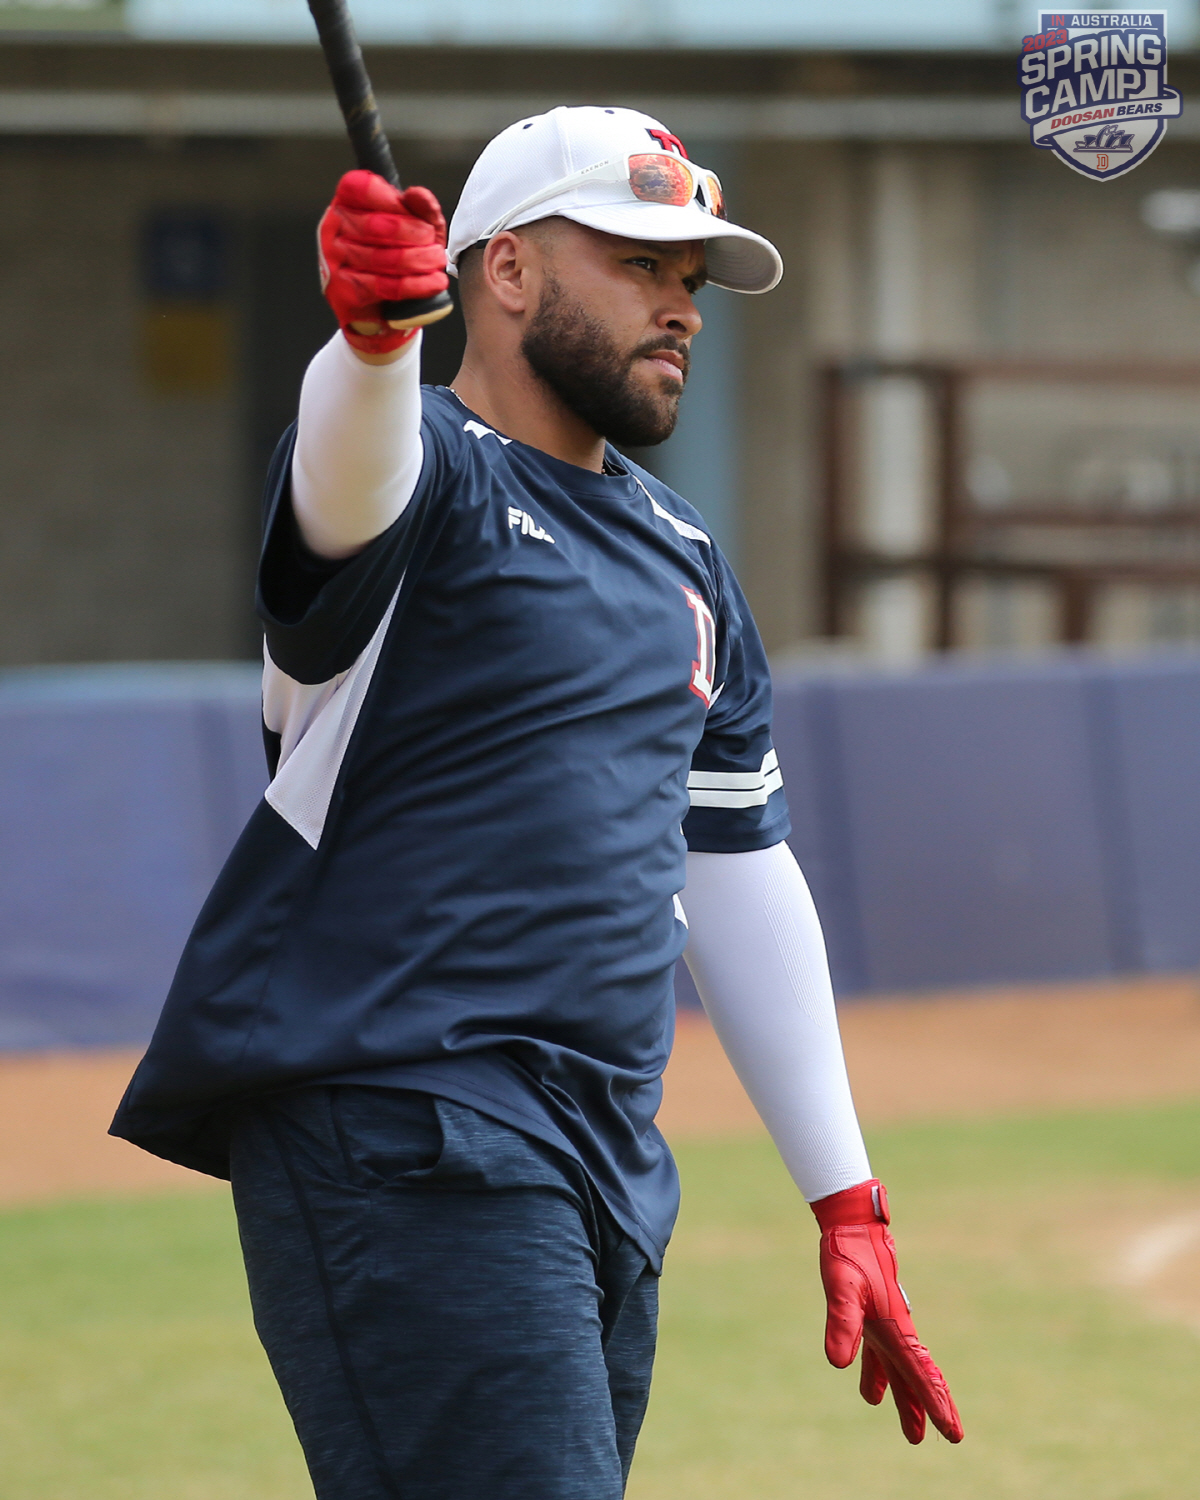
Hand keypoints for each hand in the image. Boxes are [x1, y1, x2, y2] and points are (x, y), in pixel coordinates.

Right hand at [317, 170, 448, 354]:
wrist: (378, 307)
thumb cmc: (394, 256)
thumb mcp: (414, 227)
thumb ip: (420, 208)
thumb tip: (418, 195)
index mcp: (346, 203)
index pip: (360, 188)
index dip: (390, 198)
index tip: (412, 210)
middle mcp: (333, 228)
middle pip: (374, 225)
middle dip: (413, 234)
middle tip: (433, 243)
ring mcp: (334, 260)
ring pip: (380, 257)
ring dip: (417, 260)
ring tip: (437, 261)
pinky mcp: (343, 290)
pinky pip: (383, 286)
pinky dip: (414, 284)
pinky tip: (434, 282)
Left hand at [812, 1179, 962, 1444]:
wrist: (851, 1225)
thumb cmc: (848, 1254)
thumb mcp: (841, 1289)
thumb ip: (842, 1323)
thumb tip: (839, 1364)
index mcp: (896, 1327)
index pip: (921, 1373)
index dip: (937, 1404)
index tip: (954, 1433)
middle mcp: (895, 1329)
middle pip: (916, 1377)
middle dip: (929, 1408)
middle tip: (948, 1438)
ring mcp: (884, 1324)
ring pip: (899, 1371)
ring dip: (905, 1399)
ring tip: (914, 1433)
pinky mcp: (870, 1317)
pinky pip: (880, 1355)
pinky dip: (878, 1375)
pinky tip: (873, 1393)